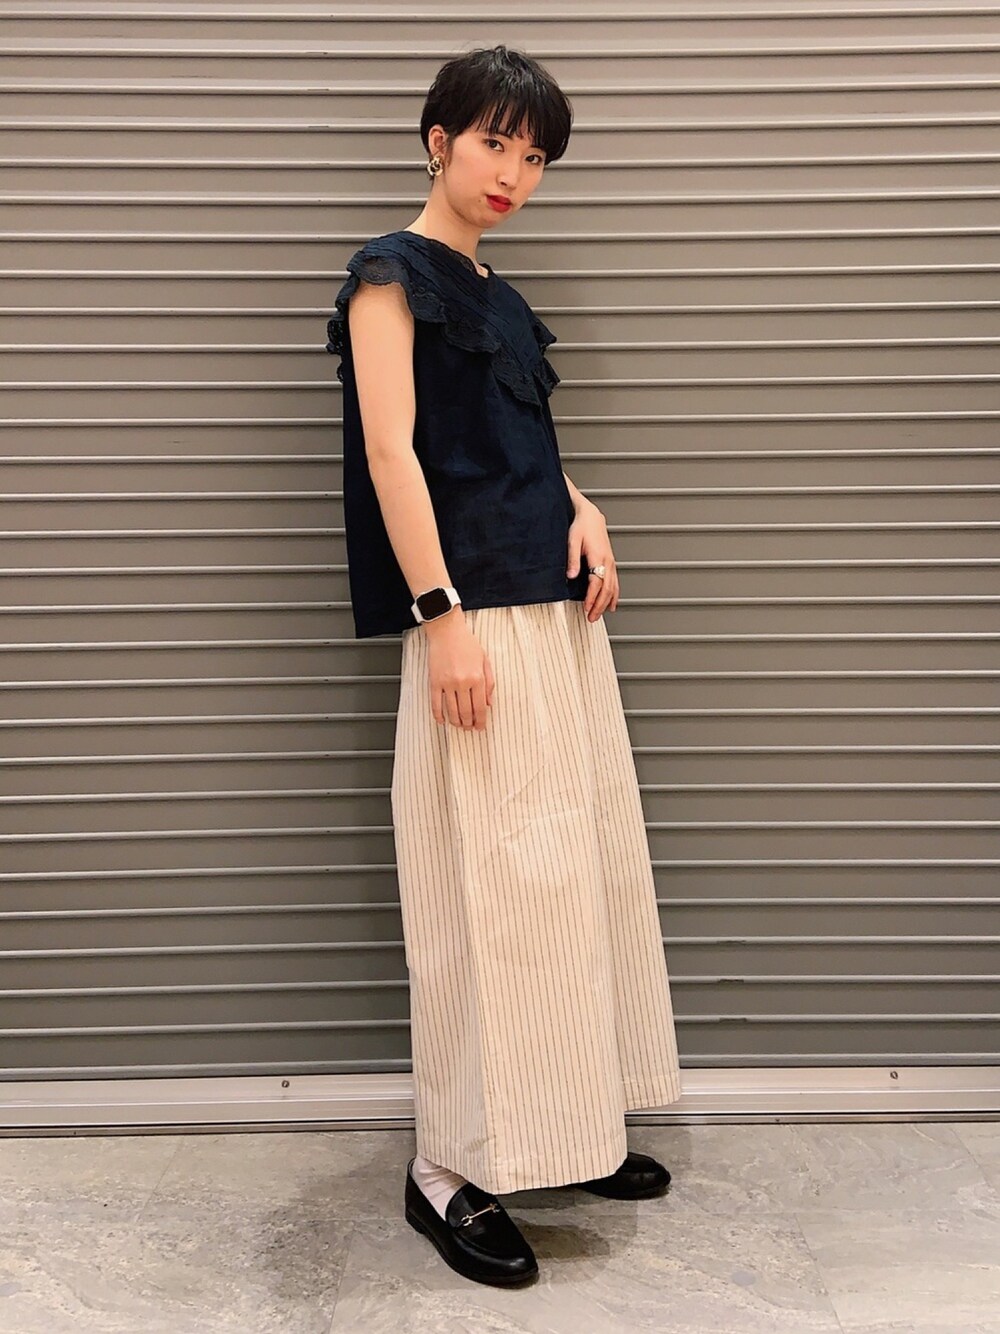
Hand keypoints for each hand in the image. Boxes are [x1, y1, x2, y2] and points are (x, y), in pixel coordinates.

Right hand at [424, 612, 494, 729]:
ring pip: (452, 711)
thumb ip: (489, 683)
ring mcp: (447, 683)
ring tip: (459, 725)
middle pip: (466, 712)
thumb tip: (489, 703)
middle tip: (470, 728)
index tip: (481, 727)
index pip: (480, 707)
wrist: (447, 631)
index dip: (481, 721)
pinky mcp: (434, 681)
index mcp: (477, 678)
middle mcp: (462, 682)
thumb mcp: (485, 661)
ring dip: (456, 722)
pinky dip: (438, 715)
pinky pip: (435, 703)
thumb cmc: (466, 643)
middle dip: (469, 724)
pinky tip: (441, 721)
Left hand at [566, 500, 618, 619]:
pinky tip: (612, 605)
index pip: (596, 583)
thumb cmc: (581, 526)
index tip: (586, 609)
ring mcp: (611, 563)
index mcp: (598, 557)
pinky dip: (614, 596)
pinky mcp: (611, 563)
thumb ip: (572, 559)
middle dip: (599, 606)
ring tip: (599, 615)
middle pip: (607, 589)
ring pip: (613, 588)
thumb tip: (570, 576)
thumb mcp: (572, 540)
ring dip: (606, 603)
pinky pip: (615, 583)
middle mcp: (608, 561)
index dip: (591, 598)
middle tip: (591, 618)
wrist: (591, 516)